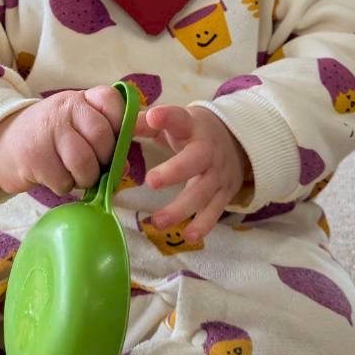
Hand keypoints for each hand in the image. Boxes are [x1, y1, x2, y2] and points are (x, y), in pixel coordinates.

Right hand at [0, 86, 123, 196]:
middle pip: (101, 136)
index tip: (113, 142)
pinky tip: (53, 177)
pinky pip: (63, 180)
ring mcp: (48, 131)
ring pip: (84, 163)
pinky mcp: (34, 156)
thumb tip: (126, 167)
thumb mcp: (75, 127)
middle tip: (95, 168)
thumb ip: (104, 139)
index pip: (112, 101)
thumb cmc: (50, 138)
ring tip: (74, 175)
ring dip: (84, 178)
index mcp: (80, 99)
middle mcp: (65, 108)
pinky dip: (63, 186)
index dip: (120, 125)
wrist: (1, 144)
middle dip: (104, 161)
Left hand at [134, 105, 250, 241]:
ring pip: (202, 192)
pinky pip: (214, 211)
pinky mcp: (225, 194)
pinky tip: (188, 236)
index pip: (179, 118)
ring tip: (158, 222)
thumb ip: (144, 123)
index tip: (153, 118)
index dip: (167, 117)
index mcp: (191, 126)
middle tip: (151, 182)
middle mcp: (208, 150)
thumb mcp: (174, 121)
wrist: (237, 142)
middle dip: (175, 171)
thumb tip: (116, 127)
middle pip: (195, 160)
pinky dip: (203, 225)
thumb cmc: (192, 131)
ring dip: (181, 208)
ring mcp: (218, 173)